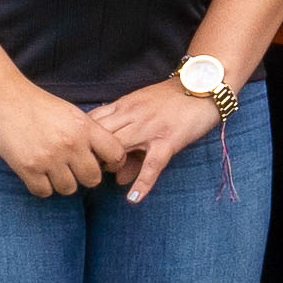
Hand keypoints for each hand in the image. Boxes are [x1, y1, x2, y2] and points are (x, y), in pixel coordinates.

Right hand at [0, 83, 117, 199]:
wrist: (3, 97)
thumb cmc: (37, 104)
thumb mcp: (70, 113)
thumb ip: (88, 133)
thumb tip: (105, 155)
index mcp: (84, 127)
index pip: (115, 154)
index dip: (113, 162)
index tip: (105, 164)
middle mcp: (70, 144)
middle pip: (93, 178)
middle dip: (85, 177)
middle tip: (75, 170)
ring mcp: (49, 158)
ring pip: (69, 189)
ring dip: (63, 183)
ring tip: (54, 171)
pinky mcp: (27, 168)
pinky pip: (44, 192)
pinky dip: (42, 186)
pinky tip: (39, 174)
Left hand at [84, 78, 220, 200]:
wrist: (203, 84)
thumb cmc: (174, 99)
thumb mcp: (145, 111)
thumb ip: (129, 139)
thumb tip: (117, 178)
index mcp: (124, 105)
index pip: (91, 122)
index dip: (81, 140)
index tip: (79, 153)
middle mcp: (132, 116)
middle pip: (99, 137)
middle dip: (91, 154)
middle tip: (90, 169)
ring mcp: (150, 128)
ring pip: (119, 148)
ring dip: (109, 165)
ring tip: (107, 179)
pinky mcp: (168, 140)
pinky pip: (152, 164)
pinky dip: (142, 182)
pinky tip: (133, 198)